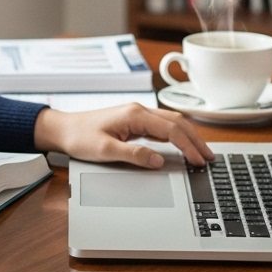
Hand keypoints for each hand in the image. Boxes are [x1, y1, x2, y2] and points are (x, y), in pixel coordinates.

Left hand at [33, 104, 213, 167]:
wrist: (61, 129)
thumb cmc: (79, 137)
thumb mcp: (104, 150)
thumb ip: (133, 155)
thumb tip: (159, 160)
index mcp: (135, 115)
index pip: (171, 130)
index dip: (189, 146)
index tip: (199, 161)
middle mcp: (139, 111)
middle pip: (177, 122)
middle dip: (195, 140)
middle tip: (209, 157)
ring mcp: (137, 114)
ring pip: (171, 122)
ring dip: (188, 136)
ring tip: (201, 152)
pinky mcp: (133, 121)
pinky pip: (161, 126)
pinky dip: (176, 135)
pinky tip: (181, 145)